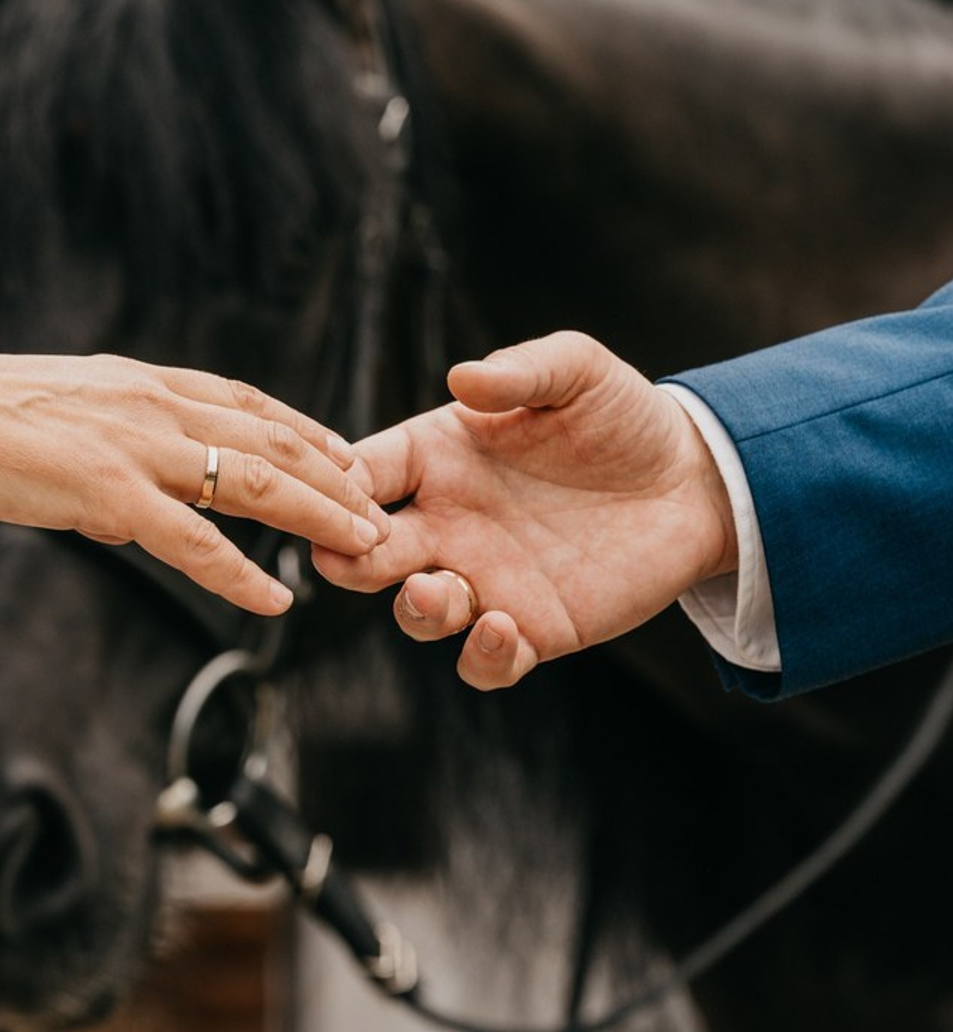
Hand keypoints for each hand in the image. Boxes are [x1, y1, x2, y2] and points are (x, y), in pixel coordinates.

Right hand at [0, 350, 389, 614]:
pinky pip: (195, 542)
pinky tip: (275, 600)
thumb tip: (135, 511)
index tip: (344, 451)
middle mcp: (157, 406)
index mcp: (146, 381)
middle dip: (332, 475)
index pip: (247, 401)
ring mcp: (139, 448)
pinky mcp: (110, 493)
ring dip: (316, 515)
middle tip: (376, 505)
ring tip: (362, 545)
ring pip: (255, 482)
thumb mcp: (69, 406)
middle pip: (270, 439)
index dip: (304, 427)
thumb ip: (116, 447)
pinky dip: (241, 574)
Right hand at [312, 332, 736, 686]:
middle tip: (358, 550)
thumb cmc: (622, 415)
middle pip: (367, 551)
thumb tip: (462, 376)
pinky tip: (503, 630)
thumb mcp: (575, 369)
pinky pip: (484, 662)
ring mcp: (487, 580)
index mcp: (440, 458)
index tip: (341, 492)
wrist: (693, 482)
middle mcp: (449, 523)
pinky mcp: (533, 628)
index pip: (364, 472)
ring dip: (414, 609)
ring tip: (437, 591)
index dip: (339, 485)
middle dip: (347, 555)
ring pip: (418, 614)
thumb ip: (520, 370)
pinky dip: (481, 656)